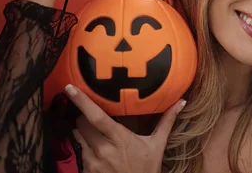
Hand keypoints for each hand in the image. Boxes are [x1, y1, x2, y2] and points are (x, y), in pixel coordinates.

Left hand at [64, 84, 184, 172]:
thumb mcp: (157, 145)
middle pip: (82, 123)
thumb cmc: (147, 168)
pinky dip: (85, 146)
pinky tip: (98, 150)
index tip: (70, 88)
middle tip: (93, 114)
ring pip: (78, 136)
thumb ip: (166, 121)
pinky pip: (80, 151)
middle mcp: (103, 150)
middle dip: (84, 116)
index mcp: (120, 139)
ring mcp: (92, 162)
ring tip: (96, 133)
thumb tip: (181, 102)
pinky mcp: (86, 171)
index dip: (82, 101)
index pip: (96, 117)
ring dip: (83, 131)